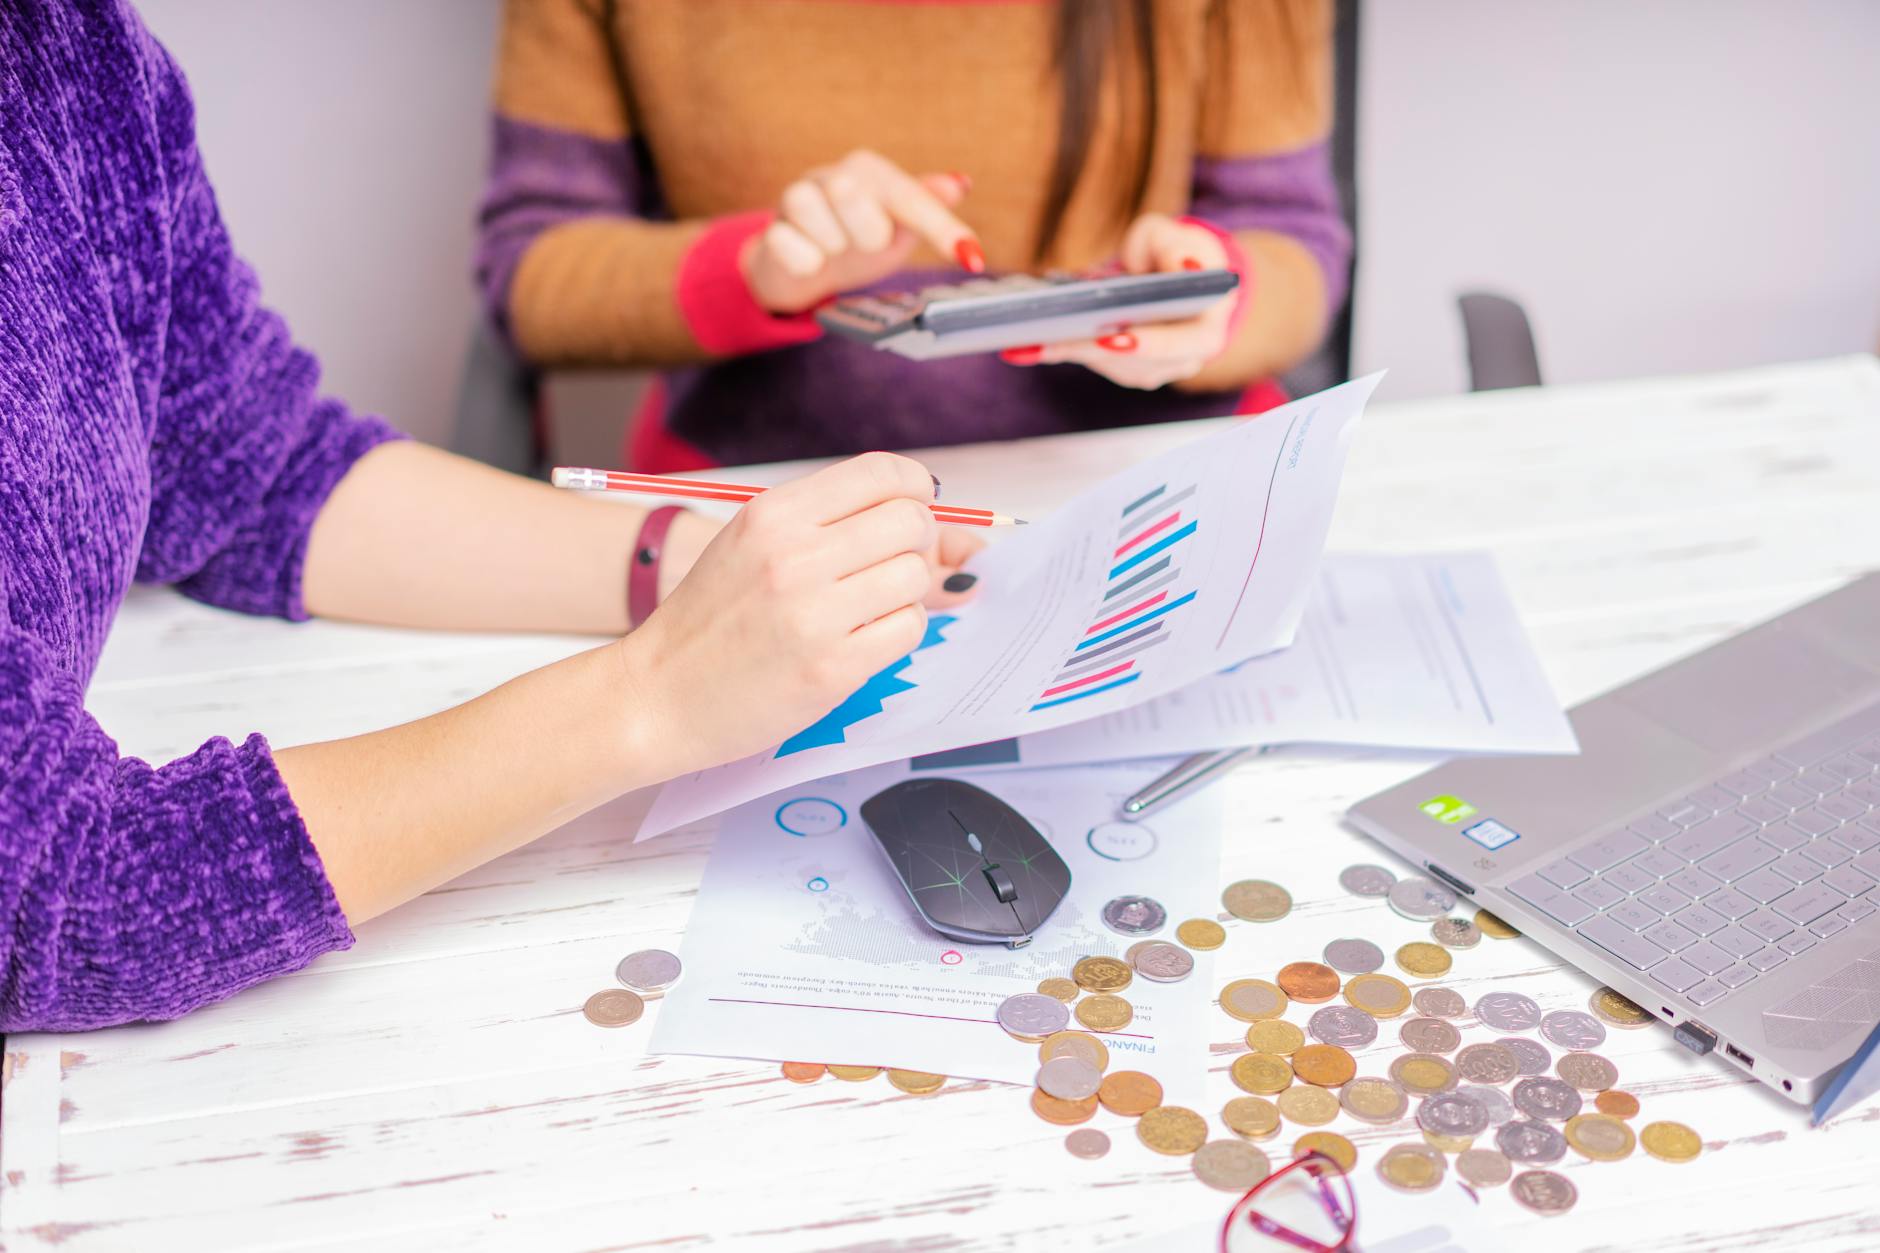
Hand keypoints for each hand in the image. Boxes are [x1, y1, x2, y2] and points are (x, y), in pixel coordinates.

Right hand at [621, 453, 982, 773]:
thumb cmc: (711, 620)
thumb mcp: (754, 547)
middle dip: (917, 543)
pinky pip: (908, 629)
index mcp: (774, 514)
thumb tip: (949, 530)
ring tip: (865, 610)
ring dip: (905, 593)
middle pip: (911, 522)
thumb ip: (834, 525)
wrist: (658, 695)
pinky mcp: (832, 668)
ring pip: (915, 576)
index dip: (915, 489)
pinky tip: (861, 640)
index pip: (882, 474)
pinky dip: (897, 633)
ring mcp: (814, 613)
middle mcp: (795, 556)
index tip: (913, 509)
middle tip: (889, 566)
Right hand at [741, 149, 981, 314]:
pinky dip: (808, 266)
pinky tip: (810, 260)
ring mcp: (797, 200)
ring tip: (834, 250)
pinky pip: (795, 255)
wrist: (803, 263)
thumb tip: (959, 183)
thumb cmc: (858, 237)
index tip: (971, 258)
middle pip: (854, 198)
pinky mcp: (773, 232)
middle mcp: (832, 175)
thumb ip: (927, 206)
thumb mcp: (899, 224)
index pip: (911, 196)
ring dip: (835, 251)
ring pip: (823, 229)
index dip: (942, 228)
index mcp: (869, 170)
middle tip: (863, 243)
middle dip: (867, 234)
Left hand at [1001, 214, 1237, 389]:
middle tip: (1054, 340)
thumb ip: (1178, 246)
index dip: (1152, 344)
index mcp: (1207, 327)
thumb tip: (1181, 265)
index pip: (1187, 344)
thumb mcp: (1178, 236)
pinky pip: (1091, 361)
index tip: (1116, 337)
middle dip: (1094, 350)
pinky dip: (1059, 352)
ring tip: (1026, 343)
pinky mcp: (1122, 368)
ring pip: (1110, 367)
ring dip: (1068, 353)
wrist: (1173, 275)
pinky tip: (1023, 347)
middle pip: (1139, 363)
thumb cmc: (1178, 252)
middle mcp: (1182, 357)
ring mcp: (1152, 368)